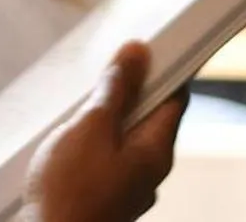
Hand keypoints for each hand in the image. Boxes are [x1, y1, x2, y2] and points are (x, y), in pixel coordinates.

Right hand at [23, 42, 186, 221]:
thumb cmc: (70, 194)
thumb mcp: (91, 128)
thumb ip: (116, 90)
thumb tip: (138, 54)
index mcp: (156, 152)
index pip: (175, 98)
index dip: (164, 69)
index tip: (145, 48)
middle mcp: (148, 172)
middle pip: (150, 117)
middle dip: (129, 91)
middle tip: (104, 71)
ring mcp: (127, 187)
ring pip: (125, 139)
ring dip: (107, 117)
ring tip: (81, 105)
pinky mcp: (104, 197)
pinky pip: (107, 158)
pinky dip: (94, 142)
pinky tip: (70, 138)